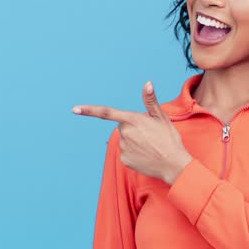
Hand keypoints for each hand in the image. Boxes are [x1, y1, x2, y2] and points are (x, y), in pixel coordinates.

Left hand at [73, 81, 192, 184]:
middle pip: (123, 127)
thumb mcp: (161, 117)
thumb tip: (147, 83)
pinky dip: (135, 153)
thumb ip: (150, 101)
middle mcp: (124, 134)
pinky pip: (126, 153)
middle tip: (150, 134)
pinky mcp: (124, 160)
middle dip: (133, 128)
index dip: (89, 110)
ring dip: (135, 141)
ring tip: (150, 146)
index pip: (106, 112)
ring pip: (125, 140)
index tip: (74, 109)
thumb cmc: (169, 139)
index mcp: (132, 120)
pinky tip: (146, 155)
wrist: (174, 165)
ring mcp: (123, 148)